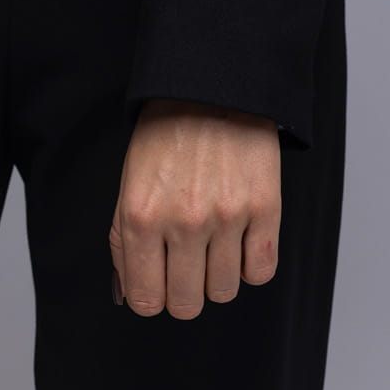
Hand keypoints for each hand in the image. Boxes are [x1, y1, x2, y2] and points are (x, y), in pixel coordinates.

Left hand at [108, 97, 281, 318]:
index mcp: (141, 215)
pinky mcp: (264, 208)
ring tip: (214, 241)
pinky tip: (240, 238)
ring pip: (224, 292)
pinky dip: (250, 264)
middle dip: (184, 290)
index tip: (159, 283)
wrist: (211, 85)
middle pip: (187, 304)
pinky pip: (260, 272)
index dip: (153, 296)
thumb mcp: (130, 181)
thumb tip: (130, 291)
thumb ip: (125, 240)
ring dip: (218, 275)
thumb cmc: (166, 131)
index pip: (146, 300)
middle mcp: (183, 221)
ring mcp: (227, 216)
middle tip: (186, 262)